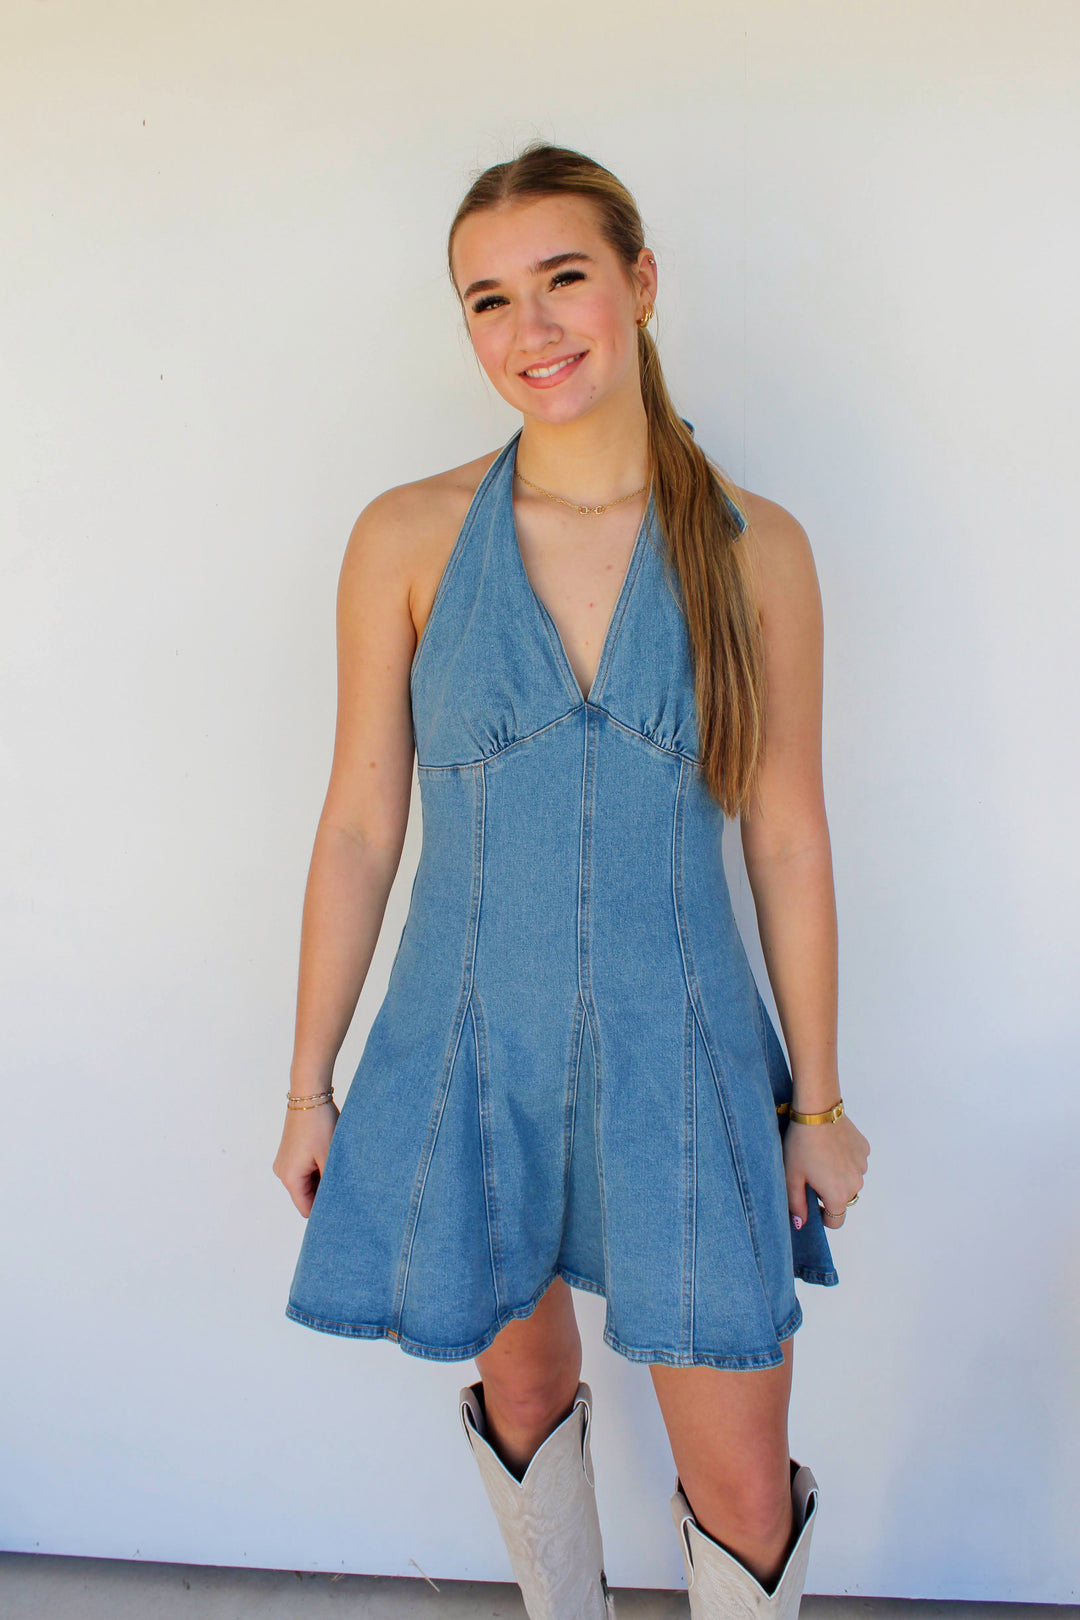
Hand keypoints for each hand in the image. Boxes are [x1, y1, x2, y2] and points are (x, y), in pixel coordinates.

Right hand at [272, 1098, 339, 1217]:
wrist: (309, 1095)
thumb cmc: (320, 1126)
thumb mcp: (330, 1157)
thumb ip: (331, 1183)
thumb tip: (338, 1202)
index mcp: (290, 1178)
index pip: (306, 1208)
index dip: (324, 1211)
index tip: (343, 1206)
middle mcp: (282, 1172)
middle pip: (306, 1196)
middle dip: (324, 1193)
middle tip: (345, 1184)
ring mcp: (285, 1161)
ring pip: (306, 1182)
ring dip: (322, 1179)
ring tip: (338, 1166)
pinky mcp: (290, 1152)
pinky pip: (304, 1170)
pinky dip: (317, 1169)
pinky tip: (331, 1158)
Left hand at [784, 1110, 868, 1231]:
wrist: (817, 1111)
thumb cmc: (801, 1144)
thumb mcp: (792, 1177)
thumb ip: (796, 1205)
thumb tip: (800, 1224)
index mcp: (838, 1195)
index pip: (835, 1221)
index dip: (822, 1216)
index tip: (812, 1203)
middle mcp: (855, 1184)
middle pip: (843, 1199)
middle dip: (829, 1193)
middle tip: (812, 1174)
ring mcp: (862, 1166)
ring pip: (850, 1180)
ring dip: (838, 1176)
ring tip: (820, 1158)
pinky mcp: (864, 1150)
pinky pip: (855, 1163)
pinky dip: (845, 1160)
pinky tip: (831, 1147)